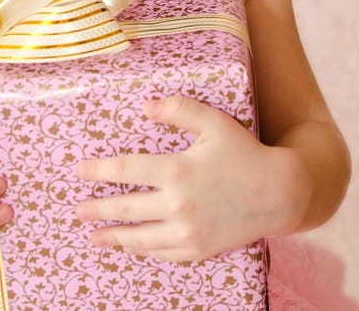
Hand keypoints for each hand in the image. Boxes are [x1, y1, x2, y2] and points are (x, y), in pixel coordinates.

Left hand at [75, 95, 292, 261]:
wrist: (281, 193)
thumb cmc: (245, 152)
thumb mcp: (213, 122)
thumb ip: (178, 110)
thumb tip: (146, 105)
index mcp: (177, 171)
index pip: (126, 171)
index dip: (99, 171)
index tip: (79, 171)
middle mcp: (178, 205)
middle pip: (127, 209)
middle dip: (98, 210)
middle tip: (77, 211)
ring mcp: (189, 232)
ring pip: (141, 238)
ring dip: (114, 237)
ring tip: (94, 237)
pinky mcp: (200, 249)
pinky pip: (164, 254)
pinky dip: (144, 251)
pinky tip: (133, 247)